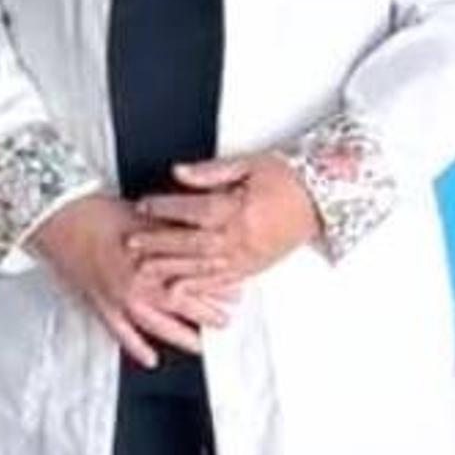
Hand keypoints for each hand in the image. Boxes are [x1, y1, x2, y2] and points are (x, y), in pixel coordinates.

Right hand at [32, 193, 234, 368]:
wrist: (58, 218)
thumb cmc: (96, 213)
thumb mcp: (143, 218)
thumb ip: (171, 233)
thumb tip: (201, 236)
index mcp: (151, 256)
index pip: (192, 274)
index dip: (216, 283)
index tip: (235, 288)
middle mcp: (137, 281)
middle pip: (180, 302)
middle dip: (206, 312)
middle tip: (227, 318)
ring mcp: (118, 297)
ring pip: (156, 323)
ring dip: (180, 334)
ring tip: (201, 344)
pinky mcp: (99, 304)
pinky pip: (120, 332)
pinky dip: (135, 347)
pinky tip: (151, 359)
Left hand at [129, 155, 323, 291]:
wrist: (323, 201)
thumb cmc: (290, 179)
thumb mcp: (251, 164)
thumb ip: (212, 171)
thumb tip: (178, 172)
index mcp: (239, 208)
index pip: (193, 209)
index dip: (165, 207)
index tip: (144, 205)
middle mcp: (240, 237)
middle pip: (190, 243)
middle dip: (158, 243)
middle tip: (132, 243)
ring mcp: (246, 256)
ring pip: (201, 266)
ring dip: (170, 268)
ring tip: (144, 269)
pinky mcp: (252, 268)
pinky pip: (221, 281)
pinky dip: (198, 287)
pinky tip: (178, 290)